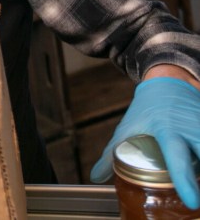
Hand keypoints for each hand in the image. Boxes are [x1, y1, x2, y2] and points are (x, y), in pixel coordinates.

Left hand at [90, 77, 199, 209]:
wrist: (170, 84)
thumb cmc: (147, 109)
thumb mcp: (126, 128)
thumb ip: (110, 154)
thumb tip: (96, 176)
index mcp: (168, 130)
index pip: (177, 158)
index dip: (185, 180)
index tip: (192, 200)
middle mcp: (192, 130)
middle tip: (197, 198)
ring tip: (196, 186)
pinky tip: (198, 175)